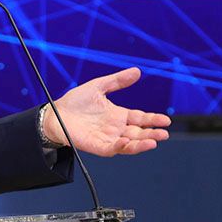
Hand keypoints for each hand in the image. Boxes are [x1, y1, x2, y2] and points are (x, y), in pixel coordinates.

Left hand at [44, 67, 170, 155]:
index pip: (140, 118)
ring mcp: (107, 138)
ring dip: (141, 143)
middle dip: (152, 134)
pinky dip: (120, 147)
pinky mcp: (97, 146)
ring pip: (129, 144)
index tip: (166, 120)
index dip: (153, 120)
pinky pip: (112, 149)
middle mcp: (116, 128)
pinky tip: (127, 142)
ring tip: (154, 141)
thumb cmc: (75, 101)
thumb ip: (117, 81)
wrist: (55, 113)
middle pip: (138, 133)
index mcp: (118, 115)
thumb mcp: (98, 86)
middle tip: (164, 133)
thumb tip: (137, 71)